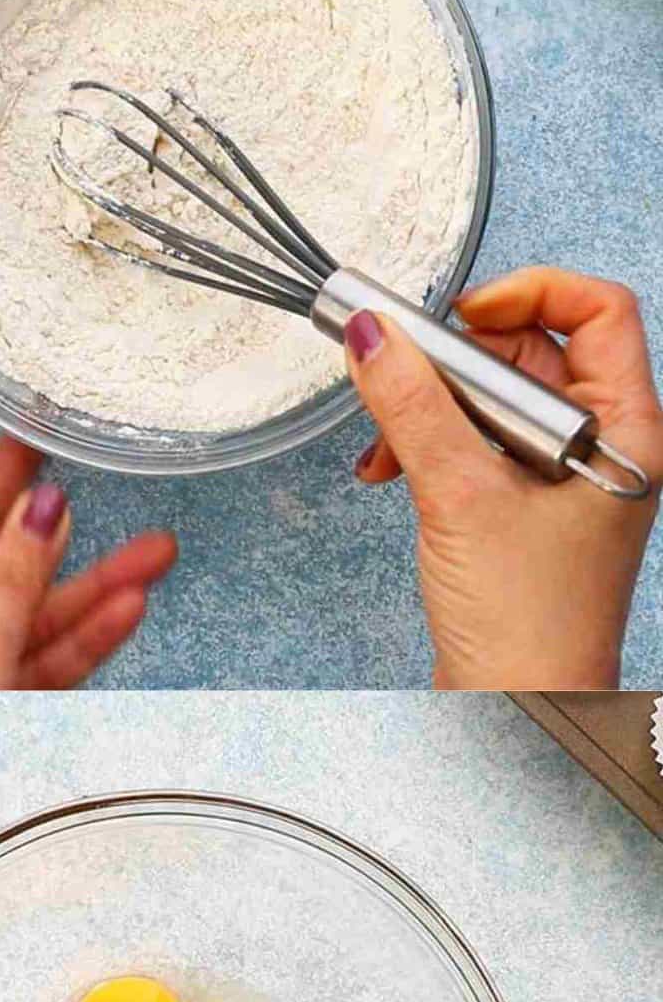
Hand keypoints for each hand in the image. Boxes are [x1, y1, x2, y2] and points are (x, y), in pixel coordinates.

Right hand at [346, 267, 662, 688]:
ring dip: (431, 407)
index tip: (462, 314)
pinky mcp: (523, 508)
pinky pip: (476, 444)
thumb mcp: (459, 497)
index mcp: (624, 431)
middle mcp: (600, 447)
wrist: (521, 709)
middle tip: (404, 372)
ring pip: (493, 399)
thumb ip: (412, 407)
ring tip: (389, 440)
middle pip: (533, 351)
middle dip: (457, 362)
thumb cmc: (532, 628)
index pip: (597, 311)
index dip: (530, 293)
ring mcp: (562, 479)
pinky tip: (391, 468)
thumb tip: (377, 336)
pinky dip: (429, 445)